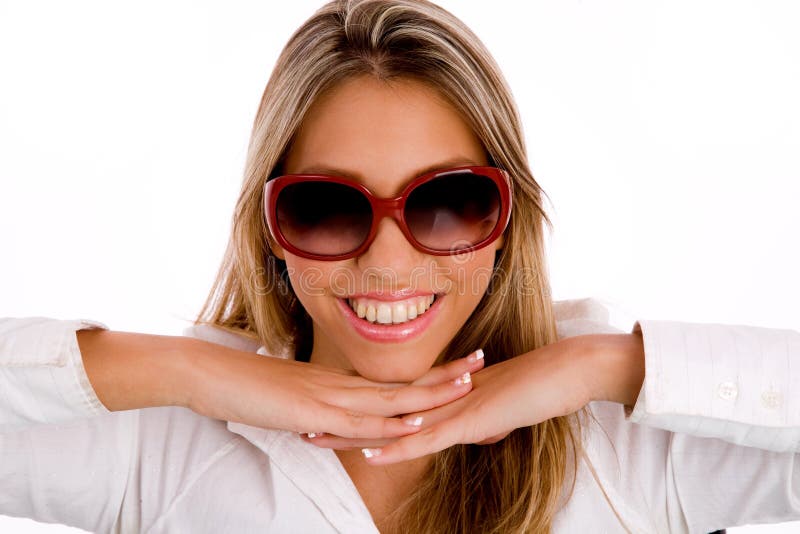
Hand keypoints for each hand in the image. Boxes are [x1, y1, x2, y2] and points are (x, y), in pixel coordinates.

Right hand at [185, 339, 485, 440]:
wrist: (212, 375)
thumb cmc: (247, 387)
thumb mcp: (290, 400)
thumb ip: (315, 408)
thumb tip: (328, 421)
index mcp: (339, 383)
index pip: (394, 381)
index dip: (428, 374)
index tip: (458, 365)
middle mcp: (342, 386)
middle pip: (404, 383)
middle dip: (446, 375)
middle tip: (482, 359)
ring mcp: (330, 397)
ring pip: (392, 400)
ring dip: (430, 395)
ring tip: (467, 386)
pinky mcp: (313, 412)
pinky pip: (359, 423)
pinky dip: (389, 426)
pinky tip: (414, 426)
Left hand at [302, 335, 619, 463]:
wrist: (562, 371)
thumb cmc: (533, 388)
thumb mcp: (497, 411)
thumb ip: (478, 419)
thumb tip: (472, 430)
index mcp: (438, 394)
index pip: (385, 403)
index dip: (352, 409)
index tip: (321, 413)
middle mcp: (436, 398)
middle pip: (376, 411)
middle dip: (336, 421)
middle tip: (297, 424)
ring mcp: (450, 408)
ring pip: (390, 424)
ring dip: (351, 435)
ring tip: (314, 440)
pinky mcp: (468, 421)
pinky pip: (426, 437)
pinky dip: (397, 446)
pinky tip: (371, 453)